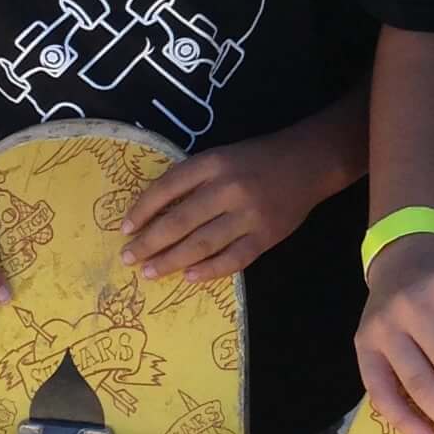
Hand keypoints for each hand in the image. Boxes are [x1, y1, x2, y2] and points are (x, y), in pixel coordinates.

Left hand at [123, 131, 321, 283]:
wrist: (308, 162)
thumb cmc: (256, 159)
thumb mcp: (221, 156)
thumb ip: (192, 180)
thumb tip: (154, 213)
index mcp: (213, 163)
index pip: (167, 188)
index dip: (143, 210)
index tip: (125, 228)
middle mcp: (229, 188)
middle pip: (180, 221)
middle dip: (150, 242)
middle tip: (128, 257)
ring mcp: (249, 215)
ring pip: (202, 244)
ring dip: (172, 260)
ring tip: (150, 271)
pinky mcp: (267, 236)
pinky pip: (233, 259)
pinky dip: (209, 270)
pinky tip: (189, 277)